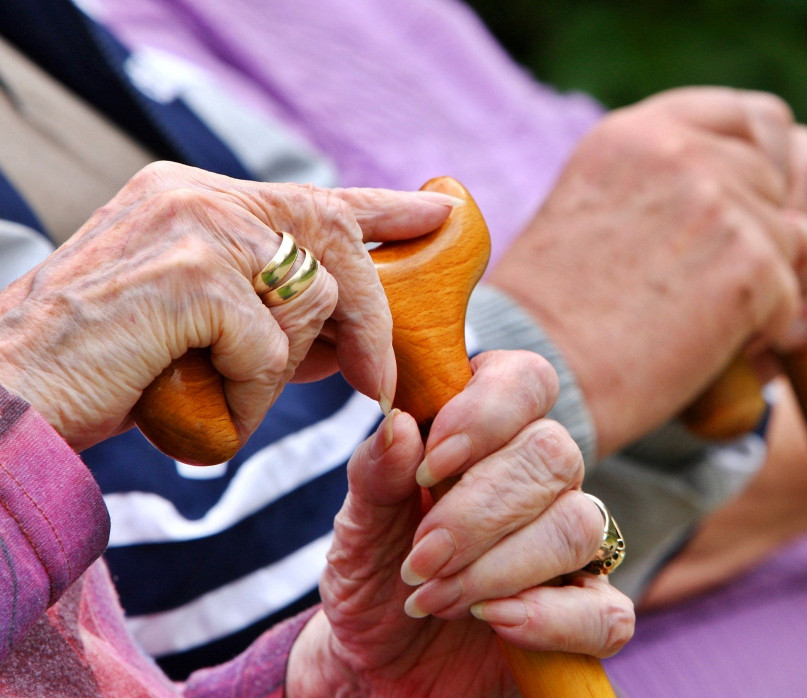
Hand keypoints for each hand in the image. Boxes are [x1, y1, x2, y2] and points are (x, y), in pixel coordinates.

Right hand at [0, 162, 454, 448]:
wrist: (16, 400)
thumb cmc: (105, 371)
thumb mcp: (204, 328)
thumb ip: (275, 313)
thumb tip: (359, 334)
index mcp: (195, 196)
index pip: (312, 196)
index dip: (385, 208)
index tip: (439, 211)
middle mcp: (196, 194)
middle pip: (335, 239)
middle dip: (371, 315)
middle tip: (378, 378)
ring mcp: (195, 227)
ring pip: (312, 300)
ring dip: (281, 372)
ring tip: (218, 394)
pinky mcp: (193, 276)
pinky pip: (274, 349)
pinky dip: (252, 397)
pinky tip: (202, 404)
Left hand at [287, 351, 633, 696]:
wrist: (376, 664)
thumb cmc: (374, 577)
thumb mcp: (356, 527)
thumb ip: (375, 475)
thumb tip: (398, 426)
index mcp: (489, 434)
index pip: (527, 381)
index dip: (488, 413)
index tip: (431, 466)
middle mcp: (541, 480)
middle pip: (554, 454)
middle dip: (479, 512)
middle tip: (420, 559)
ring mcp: (570, 547)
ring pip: (579, 526)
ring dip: (501, 567)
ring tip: (436, 599)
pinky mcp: (586, 615)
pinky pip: (608, 613)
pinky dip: (550, 619)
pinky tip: (495, 622)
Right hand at [490, 87, 806, 455]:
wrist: (540, 371)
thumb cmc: (558, 307)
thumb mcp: (598, 204)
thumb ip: (668, 179)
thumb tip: (755, 187)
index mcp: (641, 131)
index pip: (758, 120)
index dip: (768, 169)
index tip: (748, 213)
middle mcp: (683, 153)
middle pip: (778, 184)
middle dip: (760, 235)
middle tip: (706, 287)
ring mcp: (720, 205)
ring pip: (792, 241)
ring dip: (761, 285)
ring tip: (694, 320)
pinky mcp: (750, 265)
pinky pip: (791, 295)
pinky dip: (762, 329)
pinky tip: (703, 346)